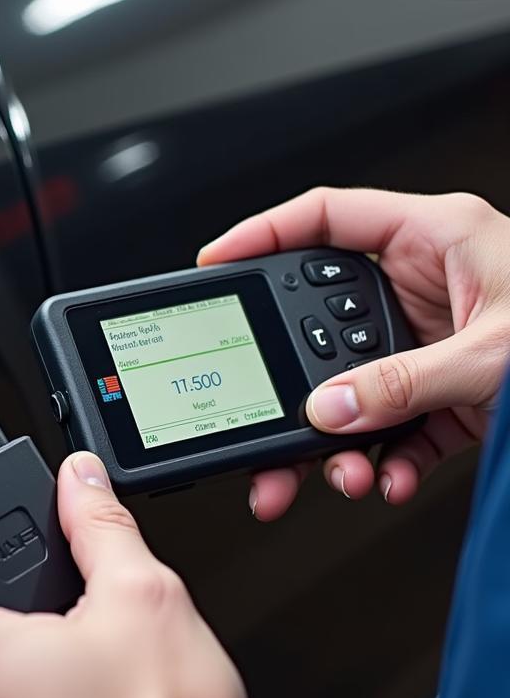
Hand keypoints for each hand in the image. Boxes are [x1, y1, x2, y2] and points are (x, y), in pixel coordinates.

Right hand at [198, 188, 509, 519]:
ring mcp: (433, 341)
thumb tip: (328, 411)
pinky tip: (391, 478)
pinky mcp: (449, 390)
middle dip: (296, 385)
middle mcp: (426, 285)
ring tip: (344, 476)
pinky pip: (393, 424)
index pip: (326, 219)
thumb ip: (403, 382)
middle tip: (267, 422)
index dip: (262, 235)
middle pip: (325, 326)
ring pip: (354, 387)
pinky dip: (387, 459)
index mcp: (435, 238)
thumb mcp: (493, 351)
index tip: (214, 267)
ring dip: (341, 441)